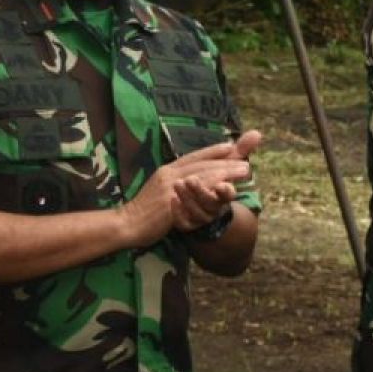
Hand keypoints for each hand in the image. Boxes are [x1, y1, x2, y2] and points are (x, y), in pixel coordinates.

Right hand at [119, 130, 260, 244]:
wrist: (126, 225)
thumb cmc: (145, 211)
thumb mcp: (161, 192)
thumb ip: (177, 185)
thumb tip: (190, 181)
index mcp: (167, 171)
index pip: (193, 157)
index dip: (212, 151)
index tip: (230, 146)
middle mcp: (169, 174)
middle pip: (202, 164)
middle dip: (226, 161)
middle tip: (246, 160)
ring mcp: (170, 186)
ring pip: (203, 174)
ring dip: (226, 171)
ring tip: (245, 171)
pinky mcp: (171, 200)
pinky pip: (196, 192)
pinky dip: (213, 186)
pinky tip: (226, 186)